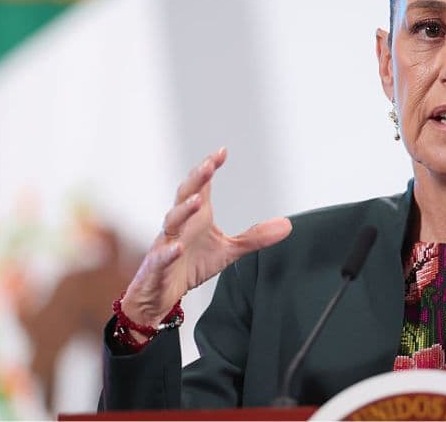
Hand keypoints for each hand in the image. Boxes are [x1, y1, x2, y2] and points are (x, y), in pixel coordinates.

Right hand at [121, 147, 291, 330]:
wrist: (162, 293)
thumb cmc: (192, 264)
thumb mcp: (229, 251)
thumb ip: (256, 237)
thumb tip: (287, 225)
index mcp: (196, 217)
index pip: (201, 187)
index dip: (209, 168)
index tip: (222, 152)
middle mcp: (180, 225)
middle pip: (184, 196)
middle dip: (195, 180)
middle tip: (208, 166)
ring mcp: (166, 243)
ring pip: (172, 221)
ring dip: (184, 210)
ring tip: (197, 201)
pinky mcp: (157, 266)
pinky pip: (161, 257)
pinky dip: (169, 252)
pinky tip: (178, 248)